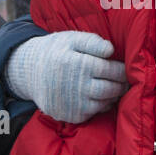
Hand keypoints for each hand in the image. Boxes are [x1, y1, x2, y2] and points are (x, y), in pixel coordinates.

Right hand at [6, 31, 128, 123]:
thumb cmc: (55, 52)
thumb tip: (111, 50)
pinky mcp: (71, 115)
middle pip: (111, 89)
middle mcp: (77, 86)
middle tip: (125, 80)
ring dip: (113, 95)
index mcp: (79, 65)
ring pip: (105, 102)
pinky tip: (100, 96)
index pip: (112, 70)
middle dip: (122, 84)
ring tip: (115, 87)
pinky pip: (94, 113)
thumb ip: (92, 41)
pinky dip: (101, 105)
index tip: (126, 67)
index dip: (122, 69)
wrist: (29, 72)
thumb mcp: (71, 39)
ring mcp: (74, 104)